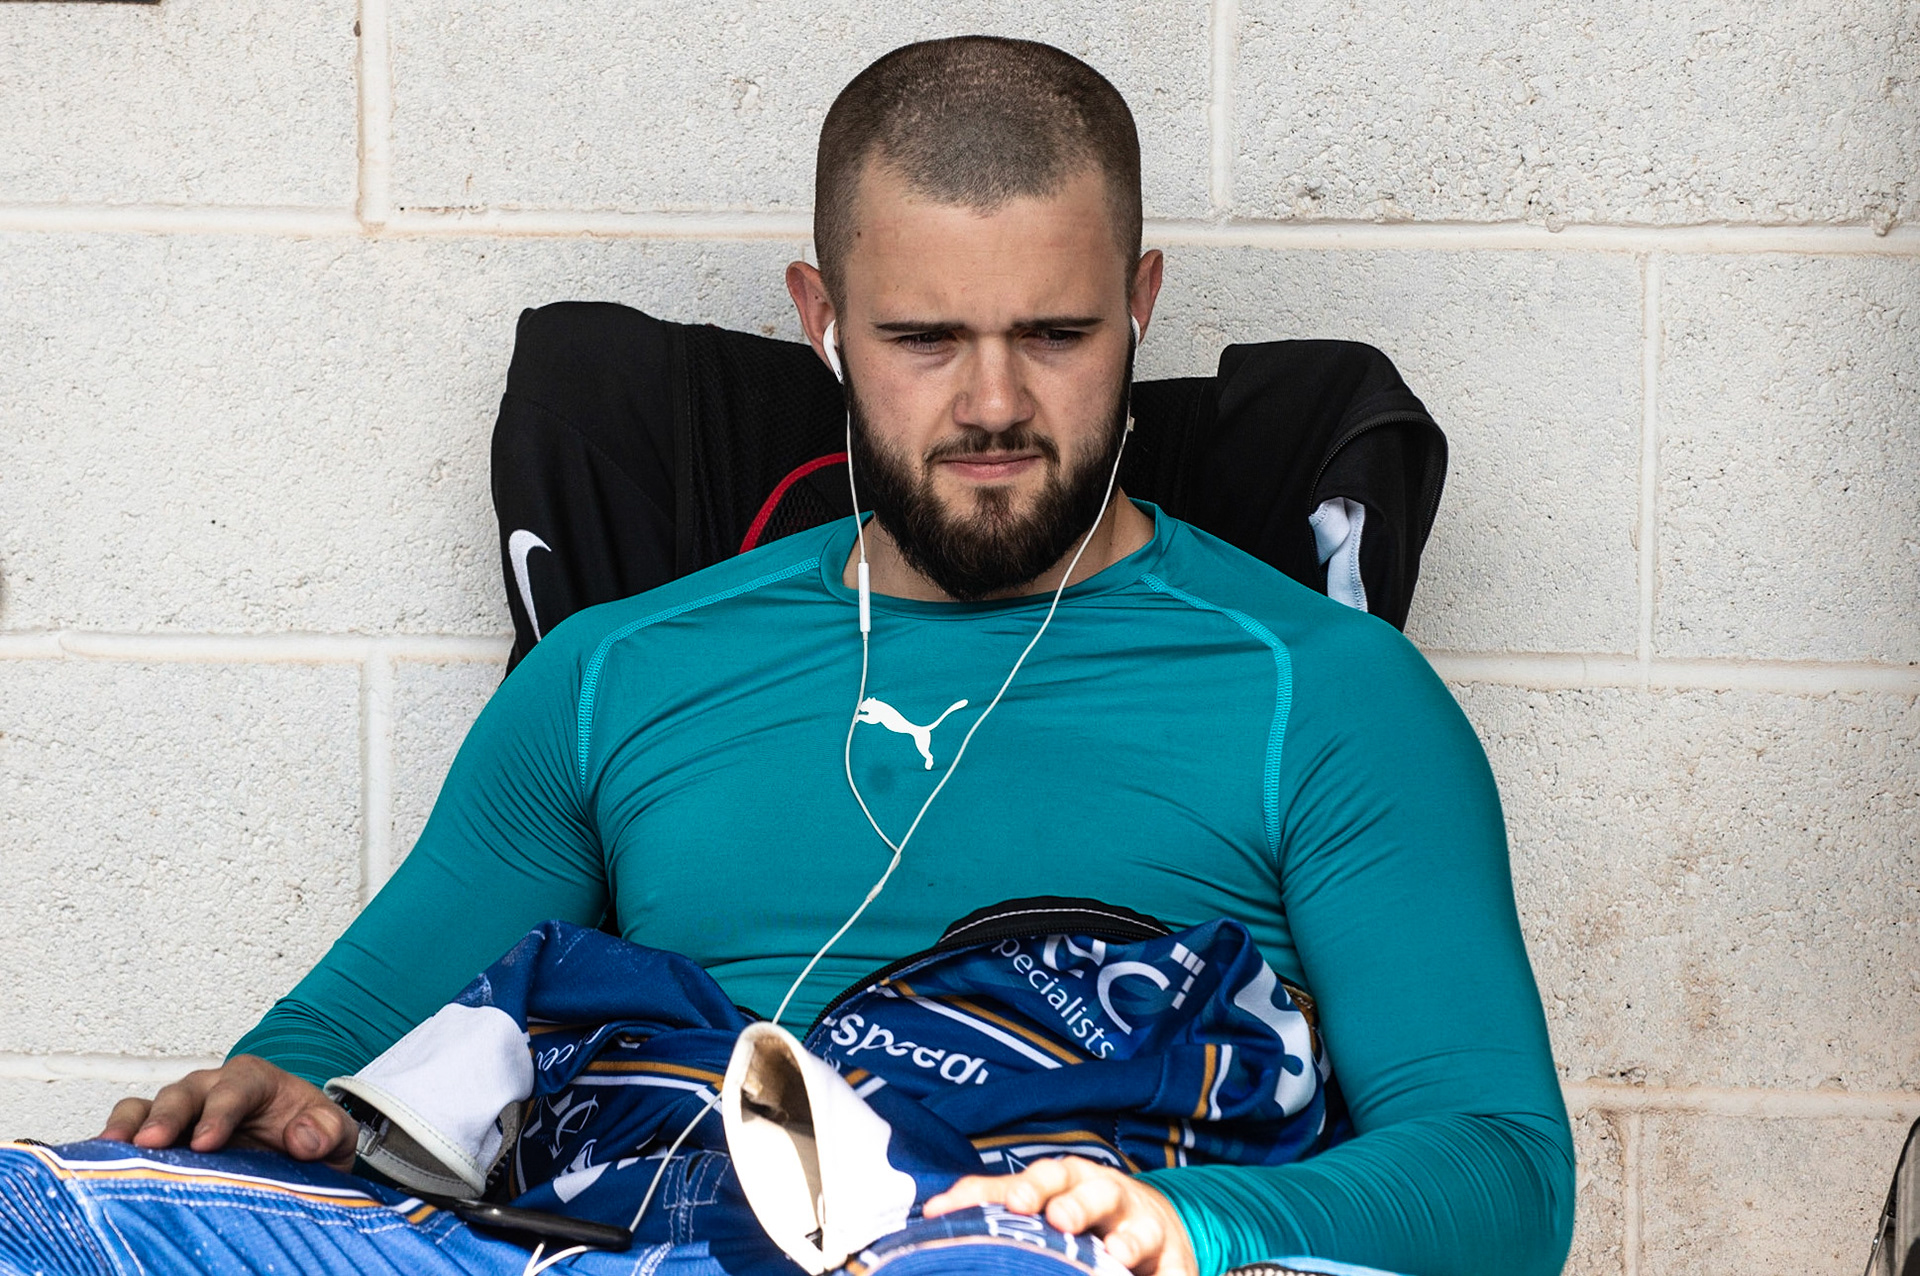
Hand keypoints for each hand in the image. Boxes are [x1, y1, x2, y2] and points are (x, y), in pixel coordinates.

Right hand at [98, 1054, 357, 1172]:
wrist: (295, 1155)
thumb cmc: (308, 1136)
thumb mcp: (333, 1133)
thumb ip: (328, 1129)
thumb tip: (305, 1136)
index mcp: (254, 1080)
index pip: (236, 1087)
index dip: (220, 1112)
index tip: (208, 1142)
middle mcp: (211, 1089)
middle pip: (184, 1093)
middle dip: (167, 1116)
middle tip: (150, 1144)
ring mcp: (181, 1111)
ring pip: (146, 1107)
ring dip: (129, 1126)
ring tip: (114, 1149)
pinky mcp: (159, 1135)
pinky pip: (128, 1129)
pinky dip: (114, 1140)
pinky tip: (102, 1159)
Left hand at [924, 1156, 1197, 1275]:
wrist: (1153, 1219)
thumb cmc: (1078, 1208)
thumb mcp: (1041, 1196)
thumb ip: (989, 1200)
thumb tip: (931, 1212)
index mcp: (1072, 1180)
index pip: (1050, 1175)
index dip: (1032, 1187)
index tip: (1015, 1202)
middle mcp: (1110, 1197)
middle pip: (1096, 1193)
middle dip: (1078, 1204)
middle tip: (1060, 1219)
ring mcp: (1145, 1228)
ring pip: (1139, 1230)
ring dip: (1128, 1241)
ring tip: (1116, 1253)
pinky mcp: (1174, 1260)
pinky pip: (1174, 1271)